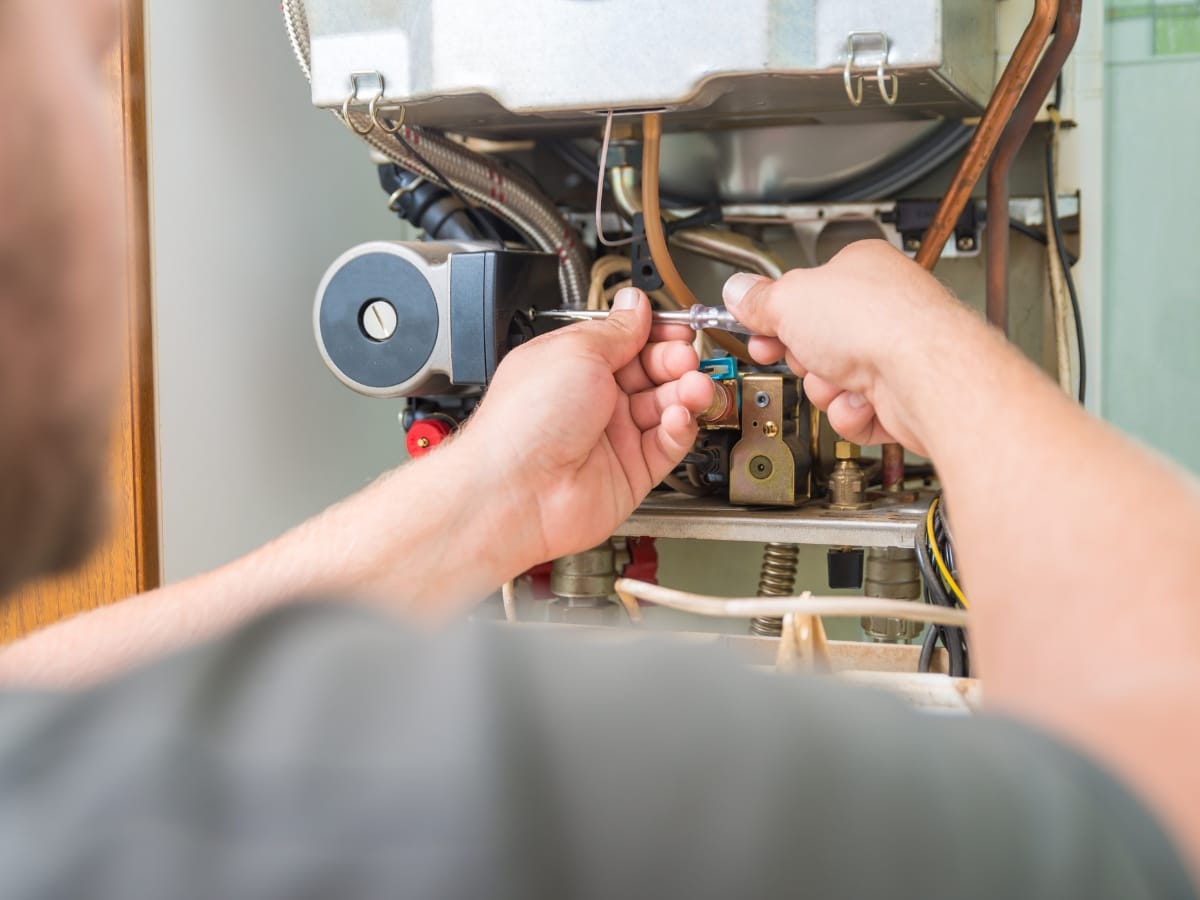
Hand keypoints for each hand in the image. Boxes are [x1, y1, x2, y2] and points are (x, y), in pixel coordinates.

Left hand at [456, 287, 713, 564]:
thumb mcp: (576, 351)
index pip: (627, 341)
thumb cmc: (525, 422)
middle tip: (685, 358)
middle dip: (675, 361)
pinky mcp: (631, 471)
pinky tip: (678, 417)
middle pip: (652, 372)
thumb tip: (635, 304)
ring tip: (693, 386)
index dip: (656, 333)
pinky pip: (668, 444)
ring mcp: (612, 436)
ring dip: (685, 392)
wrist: (517, 490)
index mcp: (573, 364)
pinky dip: (680, 428)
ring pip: (666, 407)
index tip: (678, 329)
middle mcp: (593, 399)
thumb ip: (616, 330)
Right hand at [722, 240, 978, 455]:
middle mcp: (881, 308)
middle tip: (802, 353)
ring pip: (830, 382)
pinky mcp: (901, 396)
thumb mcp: (790, 300)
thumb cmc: (878, 324)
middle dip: (802, 357)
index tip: (756, 326)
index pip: (804, 291)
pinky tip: (863, 401)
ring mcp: (894, 353)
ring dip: (825, 388)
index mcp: (859, 269)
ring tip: (841, 378)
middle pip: (814, 341)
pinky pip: (853, 412)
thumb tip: (737, 291)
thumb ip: (758, 299)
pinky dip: (851, 413)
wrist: (925, 376)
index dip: (774, 313)